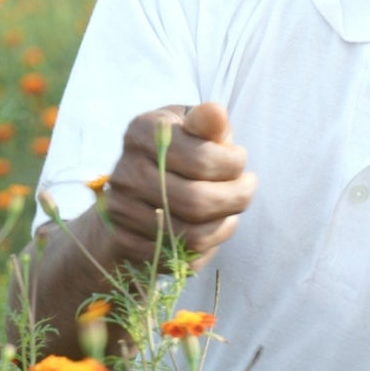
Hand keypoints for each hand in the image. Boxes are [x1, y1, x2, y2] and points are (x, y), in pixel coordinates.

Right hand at [97, 101, 254, 272]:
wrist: (136, 191)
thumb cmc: (178, 150)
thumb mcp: (191, 127)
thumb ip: (207, 123)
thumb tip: (216, 113)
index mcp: (141, 133)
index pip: (201, 158)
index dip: (234, 164)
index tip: (240, 159)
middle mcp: (125, 173)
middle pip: (197, 201)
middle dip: (237, 198)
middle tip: (247, 188)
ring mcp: (122, 211)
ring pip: (192, 235)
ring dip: (225, 225)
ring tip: (232, 209)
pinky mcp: (126, 244)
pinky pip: (181, 257)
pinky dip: (207, 246)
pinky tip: (211, 227)